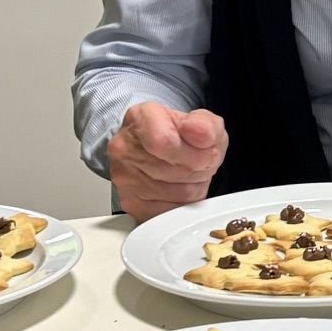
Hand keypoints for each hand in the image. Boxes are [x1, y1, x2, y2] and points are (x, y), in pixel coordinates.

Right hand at [110, 101, 228, 221]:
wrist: (154, 149)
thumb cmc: (176, 134)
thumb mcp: (200, 120)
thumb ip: (206, 124)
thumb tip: (202, 133)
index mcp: (140, 119)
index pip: (165, 141)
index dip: (196, 150)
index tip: (204, 147)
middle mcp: (125, 148)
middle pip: (179, 170)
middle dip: (200, 168)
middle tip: (198, 160)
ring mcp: (125, 179)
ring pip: (181, 194)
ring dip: (195, 186)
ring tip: (187, 173)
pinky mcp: (132, 205)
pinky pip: (172, 211)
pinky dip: (184, 203)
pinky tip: (178, 188)